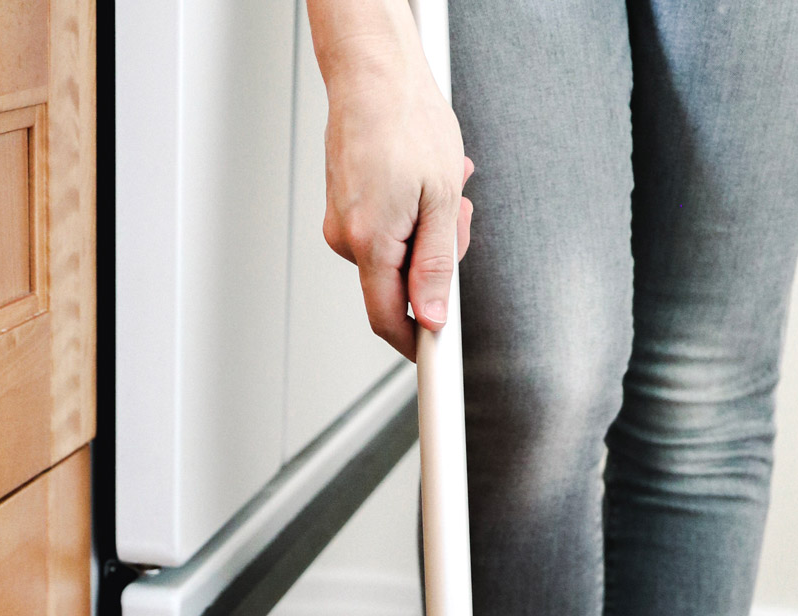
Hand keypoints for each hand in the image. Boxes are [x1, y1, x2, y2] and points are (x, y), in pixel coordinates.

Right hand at [307, 0, 473, 358]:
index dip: (418, 346)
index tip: (438, 362)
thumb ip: (435, 265)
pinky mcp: (345, 207)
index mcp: (369, 242)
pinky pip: (385, 232)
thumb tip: (433, 316)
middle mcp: (346, 238)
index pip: (390, 321)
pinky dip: (411, 215)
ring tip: (440, 187)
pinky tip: (422, 182)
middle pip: (398, 286)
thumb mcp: (440, 199)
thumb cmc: (405, 119)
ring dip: (427, 232)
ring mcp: (342, 222)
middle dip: (435, 265)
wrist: (372, 70)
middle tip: (455, 221)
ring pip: (395, 256)